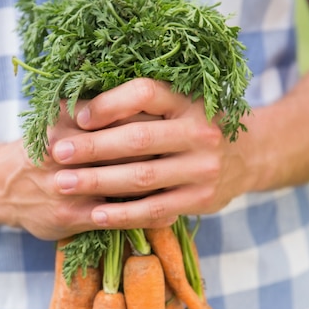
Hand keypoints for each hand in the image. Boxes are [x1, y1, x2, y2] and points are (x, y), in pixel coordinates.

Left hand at [51, 78, 249, 228]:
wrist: (249, 156)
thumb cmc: (195, 127)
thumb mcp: (178, 107)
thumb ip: (139, 108)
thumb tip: (77, 108)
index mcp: (190, 100)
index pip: (146, 93)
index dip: (109, 103)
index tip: (78, 117)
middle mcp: (200, 131)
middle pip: (138, 138)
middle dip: (92, 147)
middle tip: (59, 153)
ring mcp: (203, 168)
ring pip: (143, 177)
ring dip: (98, 182)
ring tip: (64, 184)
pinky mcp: (202, 199)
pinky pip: (156, 209)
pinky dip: (123, 213)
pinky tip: (96, 214)